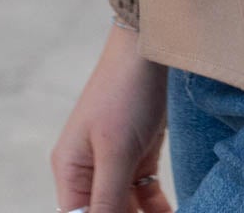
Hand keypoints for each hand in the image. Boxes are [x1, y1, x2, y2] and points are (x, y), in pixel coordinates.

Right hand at [50, 23, 171, 212]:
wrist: (149, 47)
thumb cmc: (124, 94)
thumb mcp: (115, 152)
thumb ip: (107, 199)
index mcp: (70, 171)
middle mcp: (87, 170)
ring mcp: (113, 161)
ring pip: (126, 207)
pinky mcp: (137, 153)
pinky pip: (144, 192)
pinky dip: (156, 207)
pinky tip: (173, 212)